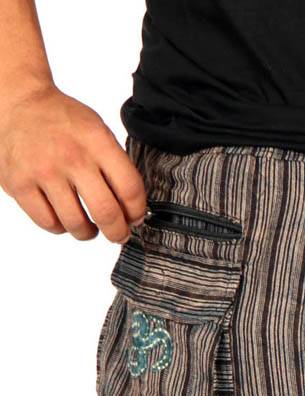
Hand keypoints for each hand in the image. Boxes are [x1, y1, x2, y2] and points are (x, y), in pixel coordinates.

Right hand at [0, 83, 146, 243]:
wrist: (21, 104)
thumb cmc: (63, 122)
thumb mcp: (98, 131)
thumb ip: (116, 166)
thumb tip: (132, 208)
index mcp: (96, 141)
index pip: (129, 189)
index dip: (137, 211)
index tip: (135, 218)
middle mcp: (71, 156)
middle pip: (106, 212)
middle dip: (117, 232)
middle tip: (118, 234)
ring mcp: (43, 171)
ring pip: (76, 224)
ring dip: (88, 233)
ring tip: (89, 227)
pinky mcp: (19, 184)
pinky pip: (49, 223)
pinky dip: (60, 227)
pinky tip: (64, 217)